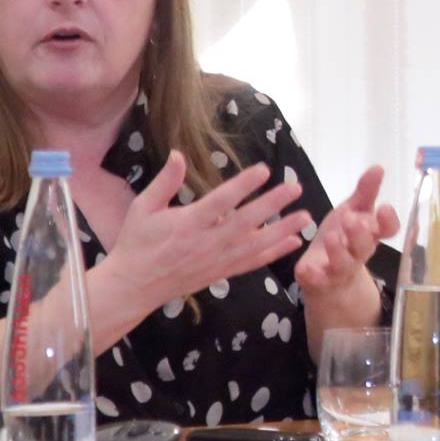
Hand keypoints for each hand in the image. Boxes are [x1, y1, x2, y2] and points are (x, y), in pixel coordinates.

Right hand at [96, 150, 311, 314]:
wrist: (133, 286)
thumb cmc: (136, 242)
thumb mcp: (142, 208)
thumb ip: (164, 182)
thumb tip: (179, 154)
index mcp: (187, 224)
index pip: (220, 202)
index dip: (242, 186)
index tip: (263, 170)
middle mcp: (205, 243)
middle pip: (245, 222)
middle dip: (272, 205)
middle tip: (295, 187)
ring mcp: (216, 260)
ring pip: (255, 245)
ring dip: (282, 230)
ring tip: (306, 216)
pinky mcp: (221, 273)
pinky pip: (251, 263)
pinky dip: (274, 254)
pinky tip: (294, 242)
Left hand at [294, 166, 399, 302]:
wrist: (325, 275)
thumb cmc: (343, 236)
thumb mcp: (352, 211)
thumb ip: (365, 192)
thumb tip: (379, 167)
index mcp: (369, 234)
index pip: (387, 230)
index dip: (388, 221)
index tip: (384, 207)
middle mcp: (358, 252)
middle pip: (365, 246)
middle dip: (360, 233)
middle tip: (353, 219)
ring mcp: (339, 269)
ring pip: (344, 264)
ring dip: (339, 251)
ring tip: (333, 237)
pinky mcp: (318, 280)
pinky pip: (317, 280)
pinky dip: (312, 275)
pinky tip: (305, 269)